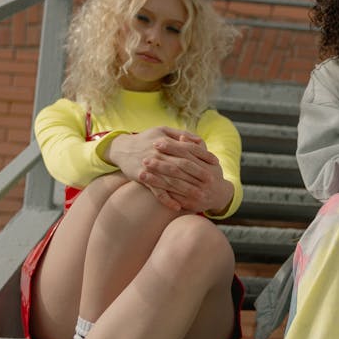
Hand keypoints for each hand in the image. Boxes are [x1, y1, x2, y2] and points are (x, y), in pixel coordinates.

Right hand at [107, 128, 228, 212]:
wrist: (121, 148)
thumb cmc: (145, 139)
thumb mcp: (162, 131)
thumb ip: (181, 134)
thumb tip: (200, 140)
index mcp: (166, 141)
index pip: (189, 148)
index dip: (203, 155)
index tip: (216, 162)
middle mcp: (159, 154)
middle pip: (182, 164)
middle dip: (198, 173)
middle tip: (212, 181)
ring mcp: (151, 167)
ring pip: (171, 180)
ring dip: (186, 189)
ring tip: (199, 197)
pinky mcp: (142, 177)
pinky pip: (156, 191)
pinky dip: (167, 200)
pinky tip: (177, 207)